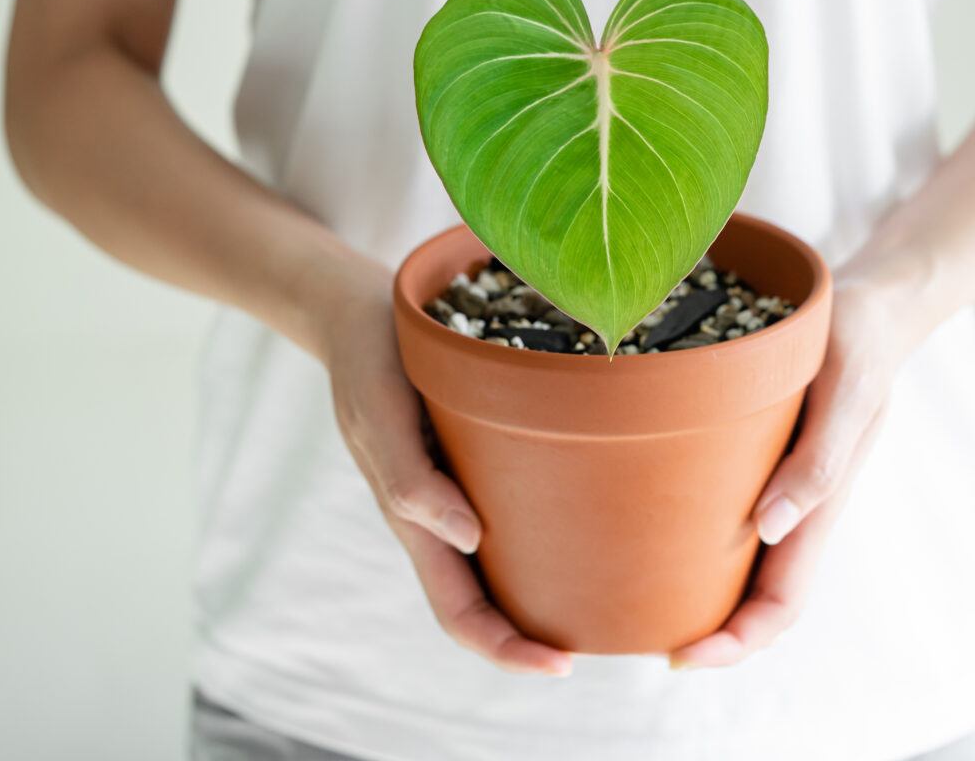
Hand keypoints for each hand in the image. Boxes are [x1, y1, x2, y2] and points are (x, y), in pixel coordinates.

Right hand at [308, 254, 573, 676]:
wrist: (360, 309)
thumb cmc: (369, 360)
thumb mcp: (380, 413)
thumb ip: (410, 478)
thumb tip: (468, 538)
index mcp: (417, 523)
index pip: (461, 613)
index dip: (507, 650)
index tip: (561, 665)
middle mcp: (444, 516)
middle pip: (492, 601)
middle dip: (540, 634)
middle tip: (610, 637)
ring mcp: (462, 488)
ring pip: (507, 560)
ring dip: (548, 588)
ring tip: (614, 591)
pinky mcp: (479, 454)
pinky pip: (516, 507)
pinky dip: (551, 527)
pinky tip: (594, 515)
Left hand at [668, 253, 932, 668]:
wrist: (869, 302)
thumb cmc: (859, 343)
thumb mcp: (847, 391)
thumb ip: (820, 458)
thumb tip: (770, 527)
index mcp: (819, 508)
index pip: (782, 604)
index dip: (738, 642)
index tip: (683, 656)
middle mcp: (792, 508)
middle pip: (750, 596)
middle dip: (703, 630)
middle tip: (635, 636)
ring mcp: (773, 484)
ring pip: (733, 560)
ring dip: (691, 587)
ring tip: (626, 593)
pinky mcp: (754, 454)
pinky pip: (720, 509)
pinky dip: (685, 531)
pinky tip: (640, 519)